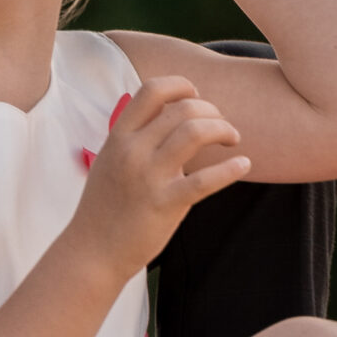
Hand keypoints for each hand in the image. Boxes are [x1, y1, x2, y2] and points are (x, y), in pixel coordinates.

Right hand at [74, 75, 249, 275]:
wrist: (92, 251)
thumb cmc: (105, 206)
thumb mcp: (110, 160)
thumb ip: (134, 136)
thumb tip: (168, 114)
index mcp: (119, 136)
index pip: (153, 90)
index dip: (182, 85)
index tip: (197, 98)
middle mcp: (132, 151)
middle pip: (183, 108)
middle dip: (211, 110)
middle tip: (221, 126)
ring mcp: (148, 177)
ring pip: (195, 132)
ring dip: (223, 129)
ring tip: (232, 139)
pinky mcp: (165, 204)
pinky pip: (205, 180)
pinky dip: (231, 169)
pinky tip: (243, 164)